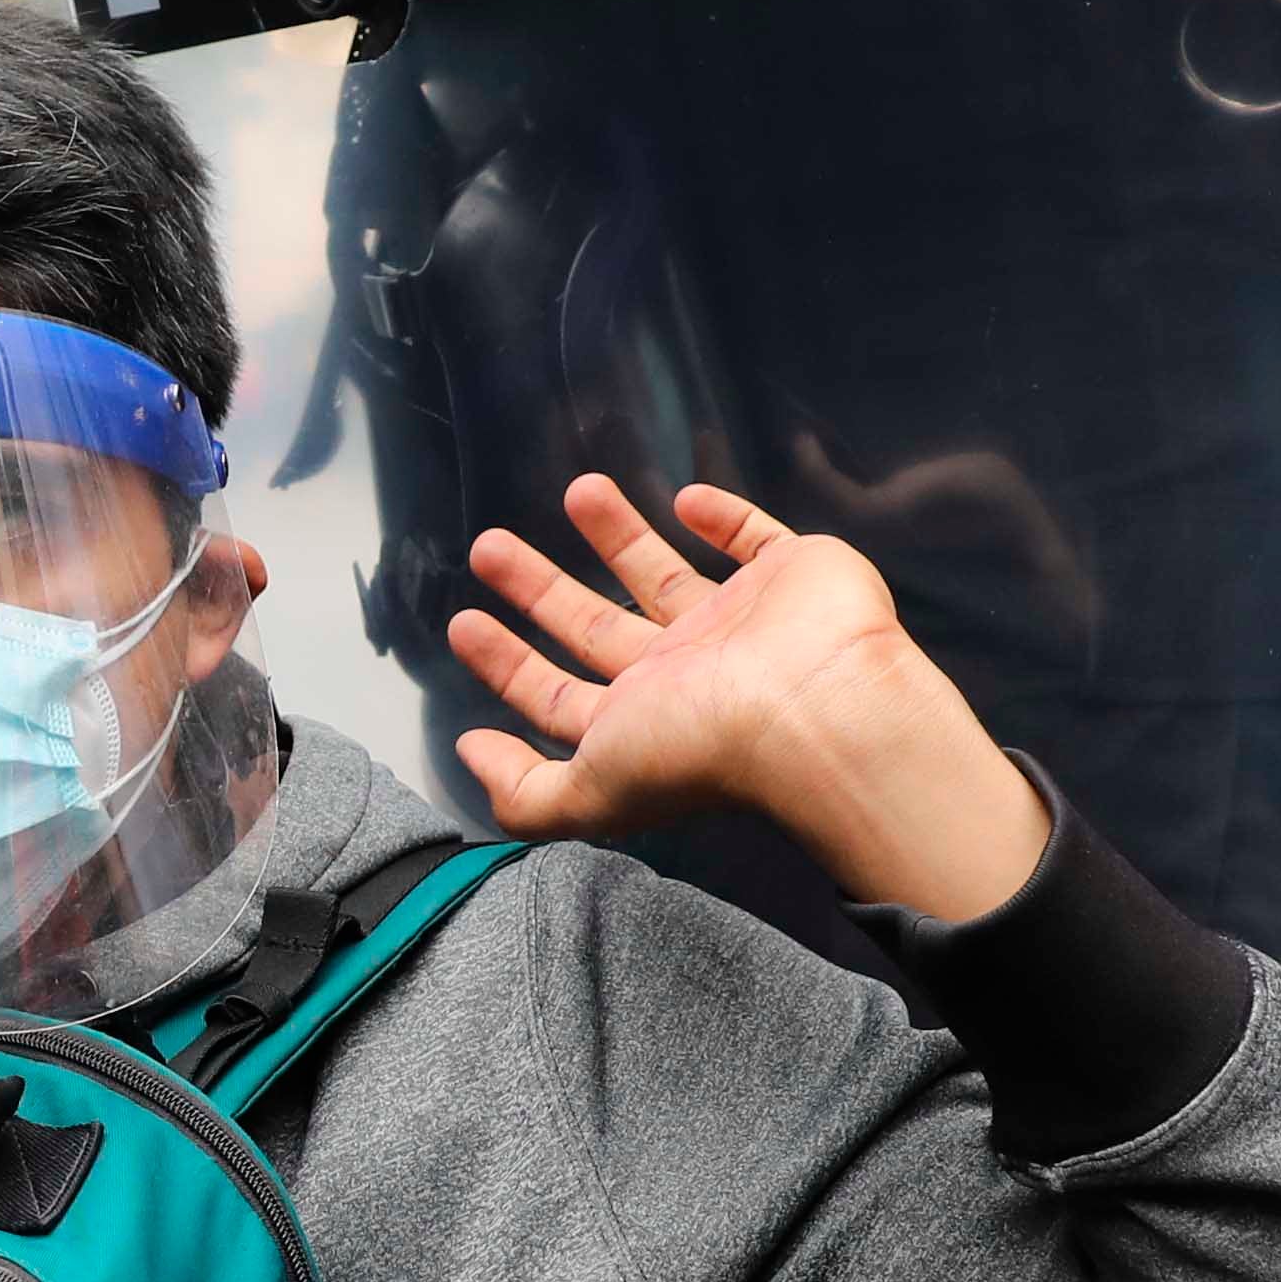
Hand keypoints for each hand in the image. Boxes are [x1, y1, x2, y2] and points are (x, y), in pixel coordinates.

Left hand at [445, 475, 1054, 920]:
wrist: (818, 705)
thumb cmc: (704, 747)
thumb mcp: (591, 789)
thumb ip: (525, 791)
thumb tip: (469, 752)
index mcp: (641, 721)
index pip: (559, 695)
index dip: (508, 663)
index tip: (462, 623)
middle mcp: (687, 675)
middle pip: (595, 626)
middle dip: (539, 589)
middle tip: (487, 547)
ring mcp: (741, 623)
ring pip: (665, 574)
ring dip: (619, 535)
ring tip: (576, 490)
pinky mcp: (792, 572)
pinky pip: (753, 537)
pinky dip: (725, 517)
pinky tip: (686, 498)